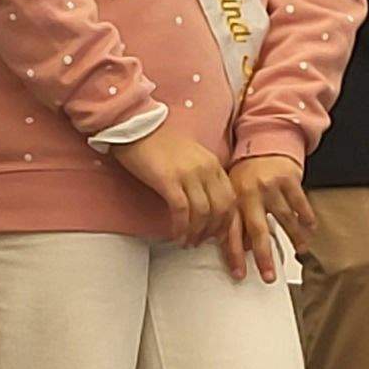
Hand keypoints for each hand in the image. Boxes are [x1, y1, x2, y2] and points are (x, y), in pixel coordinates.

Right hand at [113, 120, 235, 248]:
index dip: (228, 220)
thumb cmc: (159, 143)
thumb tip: (205, 202)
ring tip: (188, 242)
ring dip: (197, 233)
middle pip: (222, 208)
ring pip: (203, 213)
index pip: (231, 198)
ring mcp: (188, 175)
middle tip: (204, 242)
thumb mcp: (191, 157)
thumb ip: (202, 176)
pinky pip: (181, 211)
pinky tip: (176, 235)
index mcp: (214, 164)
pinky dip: (181, 227)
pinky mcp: (168, 180)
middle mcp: (206, 170)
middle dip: (215, 231)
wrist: (136, 125)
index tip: (220, 234)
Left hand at [223, 153, 312, 281]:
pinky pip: (300, 203)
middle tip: (269, 276)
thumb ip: (235, 218)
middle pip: (257, 231)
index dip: (234, 255)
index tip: (240, 275)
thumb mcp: (233, 193)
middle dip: (263, 256)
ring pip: (284, 218)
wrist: (263, 142)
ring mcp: (270, 187)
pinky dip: (307, 217)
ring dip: (294, 237)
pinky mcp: (289, 179)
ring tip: (300, 251)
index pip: (231, 233)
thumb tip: (243, 248)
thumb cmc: (246, 172)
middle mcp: (250, 194)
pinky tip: (311, 228)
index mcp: (232, 199)